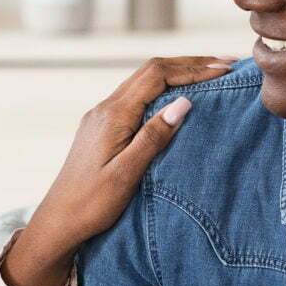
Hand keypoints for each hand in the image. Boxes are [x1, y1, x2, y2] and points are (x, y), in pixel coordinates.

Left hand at [2, 56, 236, 285]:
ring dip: (177, 74)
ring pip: (143, 82)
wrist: (58, 222)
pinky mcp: (103, 128)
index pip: (157, 75)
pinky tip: (179, 98)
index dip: (194, 67)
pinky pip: (137, 97)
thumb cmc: (90, 204)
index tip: (226, 68)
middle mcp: (105, 109)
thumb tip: (184, 102)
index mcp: (113, 115)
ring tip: (210, 74)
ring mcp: (102, 117)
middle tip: (227, 63)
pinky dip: (163, 90)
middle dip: (190, 64)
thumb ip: (153, 137)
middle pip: (151, 71)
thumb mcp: (126, 174)